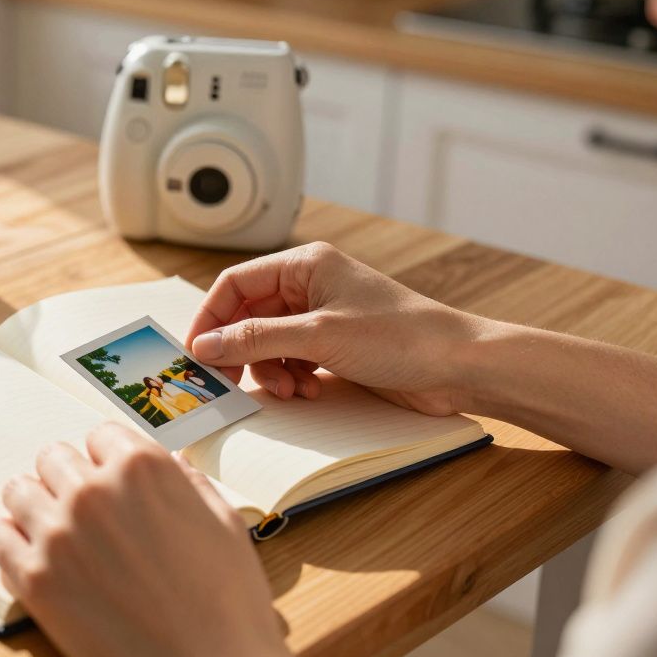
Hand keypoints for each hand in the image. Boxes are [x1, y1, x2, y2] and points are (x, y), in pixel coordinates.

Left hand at [0, 423, 293, 656]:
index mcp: (142, 468)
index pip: (101, 436)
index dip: (108, 461)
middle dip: (70, 480)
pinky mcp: (34, 579)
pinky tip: (33, 556)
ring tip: (55, 531)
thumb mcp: (225, 525)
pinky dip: (10, 542)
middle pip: (54, 458)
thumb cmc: (227, 606)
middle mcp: (93, 491)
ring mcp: (58, 534)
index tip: (111, 482)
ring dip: (36, 506)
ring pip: (19, 491)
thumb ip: (190, 485)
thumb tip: (172, 466)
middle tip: (85, 512)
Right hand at [186, 242, 483, 415]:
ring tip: (289, 390)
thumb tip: (206, 345)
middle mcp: (310, 286)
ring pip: (268, 344)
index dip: (211, 317)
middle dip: (241, 351)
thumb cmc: (400, 336)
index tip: (197, 353)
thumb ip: (256, 339)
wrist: (459, 366)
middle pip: (249, 317)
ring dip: (270, 370)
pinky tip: (309, 391)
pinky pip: (292, 360)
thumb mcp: (318, 336)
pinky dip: (291, 378)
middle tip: (230, 381)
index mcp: (305, 265)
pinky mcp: (335, 347)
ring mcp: (323, 317)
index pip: (236, 284)